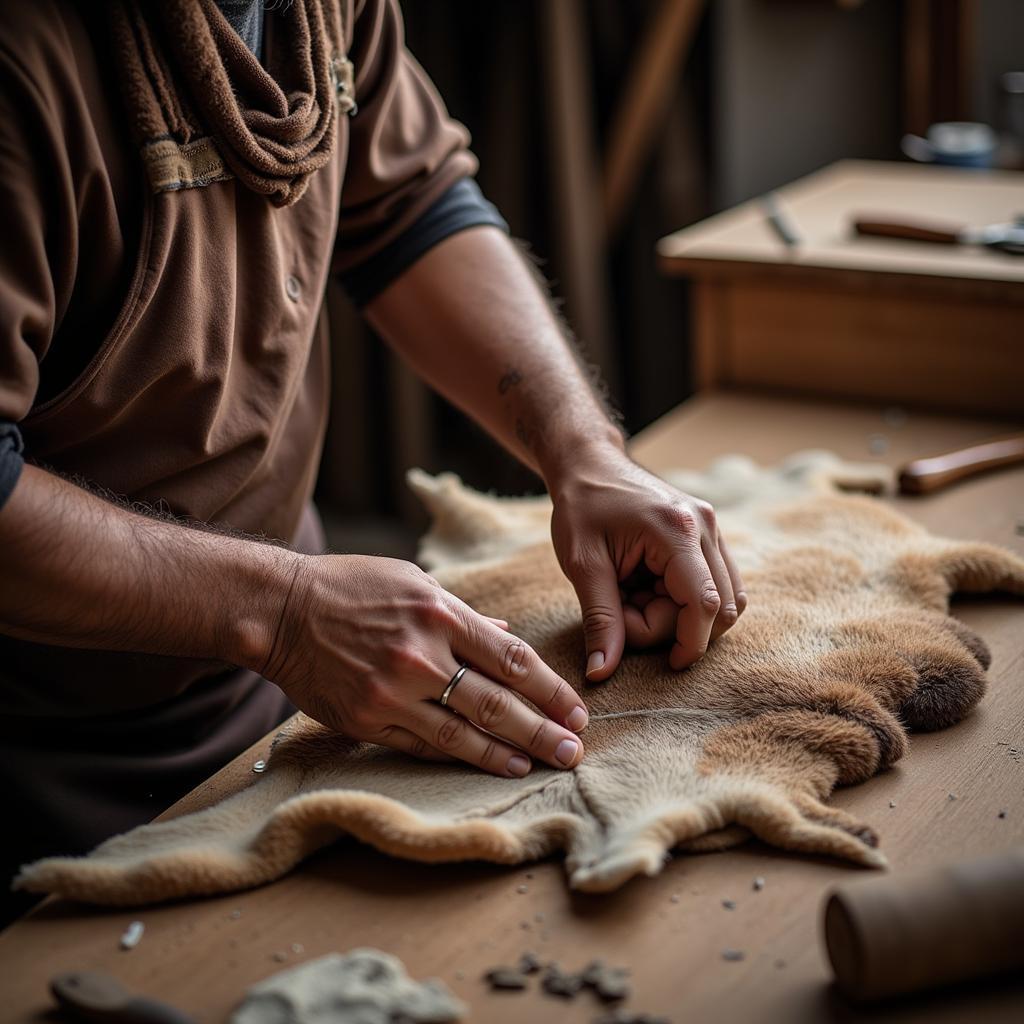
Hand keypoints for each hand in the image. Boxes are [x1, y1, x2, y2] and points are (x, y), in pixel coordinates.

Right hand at [261, 554, 588, 775]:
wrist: (280, 609)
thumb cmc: (351, 586)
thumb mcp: (414, 582)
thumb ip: (465, 615)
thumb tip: (507, 637)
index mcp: (440, 614)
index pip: (513, 661)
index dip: (551, 690)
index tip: (577, 710)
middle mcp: (421, 656)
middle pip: (498, 704)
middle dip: (543, 731)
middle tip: (576, 751)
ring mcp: (392, 693)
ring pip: (464, 734)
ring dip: (509, 754)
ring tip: (543, 765)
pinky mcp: (366, 720)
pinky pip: (423, 745)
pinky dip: (461, 758)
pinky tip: (491, 765)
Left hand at [548, 444, 746, 679]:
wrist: (589, 463)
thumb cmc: (581, 508)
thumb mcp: (582, 565)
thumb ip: (599, 620)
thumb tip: (601, 672)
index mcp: (677, 531)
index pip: (705, 605)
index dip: (690, 644)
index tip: (667, 664)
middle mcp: (705, 527)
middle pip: (718, 608)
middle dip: (676, 627)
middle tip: (625, 613)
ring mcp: (711, 528)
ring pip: (724, 599)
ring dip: (682, 614)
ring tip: (635, 597)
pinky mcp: (708, 534)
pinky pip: (716, 583)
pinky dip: (686, 599)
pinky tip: (649, 588)